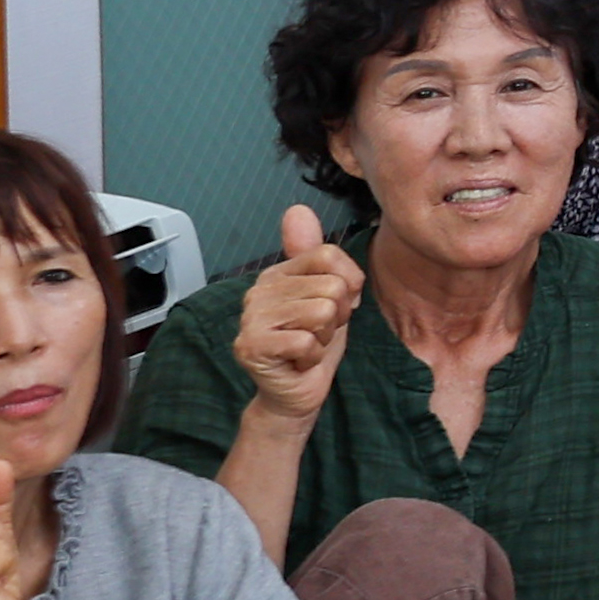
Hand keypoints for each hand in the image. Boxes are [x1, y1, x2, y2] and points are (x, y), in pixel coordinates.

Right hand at [231, 209, 361, 424]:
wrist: (295, 391)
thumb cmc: (313, 342)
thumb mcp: (327, 294)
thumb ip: (318, 254)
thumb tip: (296, 208)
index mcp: (278, 273)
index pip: (331, 256)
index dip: (348, 285)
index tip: (335, 306)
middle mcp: (258, 290)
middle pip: (332, 287)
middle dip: (337, 316)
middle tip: (317, 331)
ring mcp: (250, 318)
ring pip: (323, 312)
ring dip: (325, 336)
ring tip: (306, 344)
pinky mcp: (251, 345)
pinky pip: (308, 340)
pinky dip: (312, 356)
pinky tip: (297, 360)